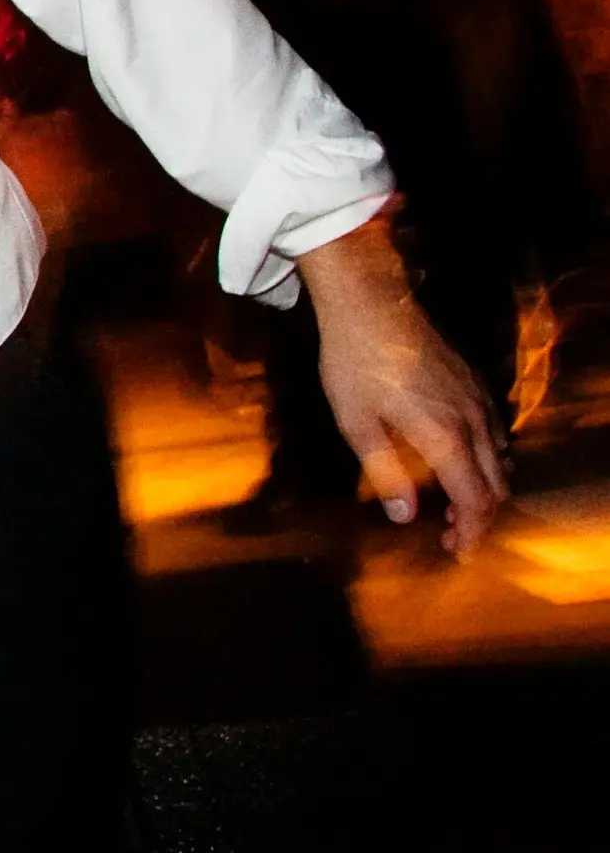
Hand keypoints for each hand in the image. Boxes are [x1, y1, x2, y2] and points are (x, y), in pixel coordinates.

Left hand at [299, 224, 507, 554]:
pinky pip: (494, 433)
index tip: (454, 549)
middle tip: (450, 534)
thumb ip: (384, 473)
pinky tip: (457, 461)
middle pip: (496, 486)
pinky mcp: (472, 383)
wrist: (369, 302)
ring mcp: (477, 399)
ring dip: (484, 489)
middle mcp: (472, 420)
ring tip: (452, 504)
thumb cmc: (353, 361)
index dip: (470, 532)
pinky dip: (485, 459)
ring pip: (500, 459)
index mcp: (444, 436)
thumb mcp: (356, 422)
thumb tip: (405, 515)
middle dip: (479, 518)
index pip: (475, 500)